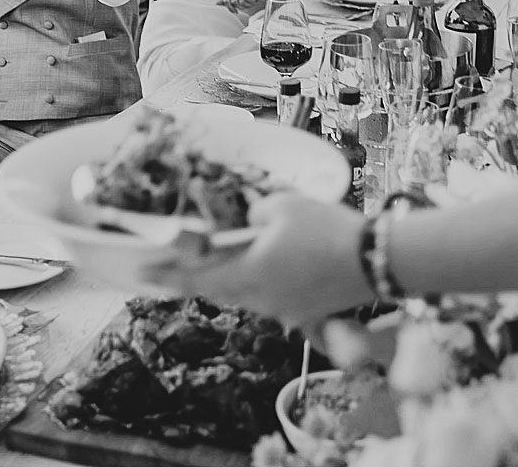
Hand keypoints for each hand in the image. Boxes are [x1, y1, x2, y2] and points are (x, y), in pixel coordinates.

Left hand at [138, 193, 372, 328]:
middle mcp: (260, 299)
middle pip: (217, 290)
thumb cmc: (328, 230)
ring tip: (222, 264)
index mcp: (248, 274)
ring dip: (229, 281)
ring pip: (244, 296)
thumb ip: (255, 212)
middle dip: (195, 279)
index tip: (140, 272)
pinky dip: (261, 285)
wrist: (377, 261)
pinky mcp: (305, 312)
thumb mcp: (284, 205)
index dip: (165, 273)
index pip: (194, 276)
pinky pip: (272, 300)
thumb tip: (249, 220)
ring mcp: (283, 310)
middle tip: (175, 269)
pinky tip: (269, 270)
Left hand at [223, 0, 270, 14]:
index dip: (231, 8)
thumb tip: (216, 3)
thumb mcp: (239, 3)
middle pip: (233, 1)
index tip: (236, 12)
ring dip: (248, 4)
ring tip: (252, 0)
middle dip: (241, 6)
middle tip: (248, 4)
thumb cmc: (253, 0)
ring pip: (240, 0)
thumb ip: (228, 2)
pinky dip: (252, 1)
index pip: (226, 1)